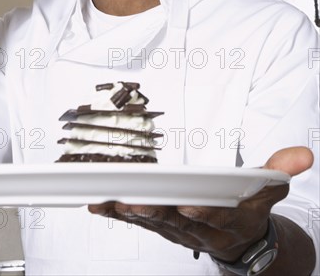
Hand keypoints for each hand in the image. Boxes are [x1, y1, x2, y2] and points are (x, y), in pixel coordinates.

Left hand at [88, 147, 312, 261]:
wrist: (238, 242)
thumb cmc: (247, 211)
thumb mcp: (268, 191)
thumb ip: (280, 170)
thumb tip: (303, 154)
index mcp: (226, 220)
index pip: (215, 219)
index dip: (203, 214)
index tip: (190, 207)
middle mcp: (198, 228)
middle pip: (175, 222)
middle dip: (155, 213)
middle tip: (134, 202)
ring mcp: (177, 229)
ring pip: (151, 223)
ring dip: (129, 213)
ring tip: (108, 202)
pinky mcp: (161, 225)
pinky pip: (137, 221)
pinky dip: (117, 214)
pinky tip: (98, 205)